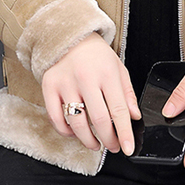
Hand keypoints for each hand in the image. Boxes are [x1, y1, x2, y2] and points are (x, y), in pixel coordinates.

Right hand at [41, 32, 140, 155]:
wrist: (70, 36)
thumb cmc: (97, 54)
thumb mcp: (118, 68)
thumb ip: (127, 93)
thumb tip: (134, 117)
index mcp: (107, 73)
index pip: (118, 110)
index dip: (125, 133)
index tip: (128, 148)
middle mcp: (86, 78)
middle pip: (98, 120)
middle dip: (109, 140)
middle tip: (114, 146)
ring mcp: (66, 83)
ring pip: (77, 124)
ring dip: (88, 140)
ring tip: (96, 144)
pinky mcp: (49, 87)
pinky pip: (56, 119)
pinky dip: (66, 132)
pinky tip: (76, 133)